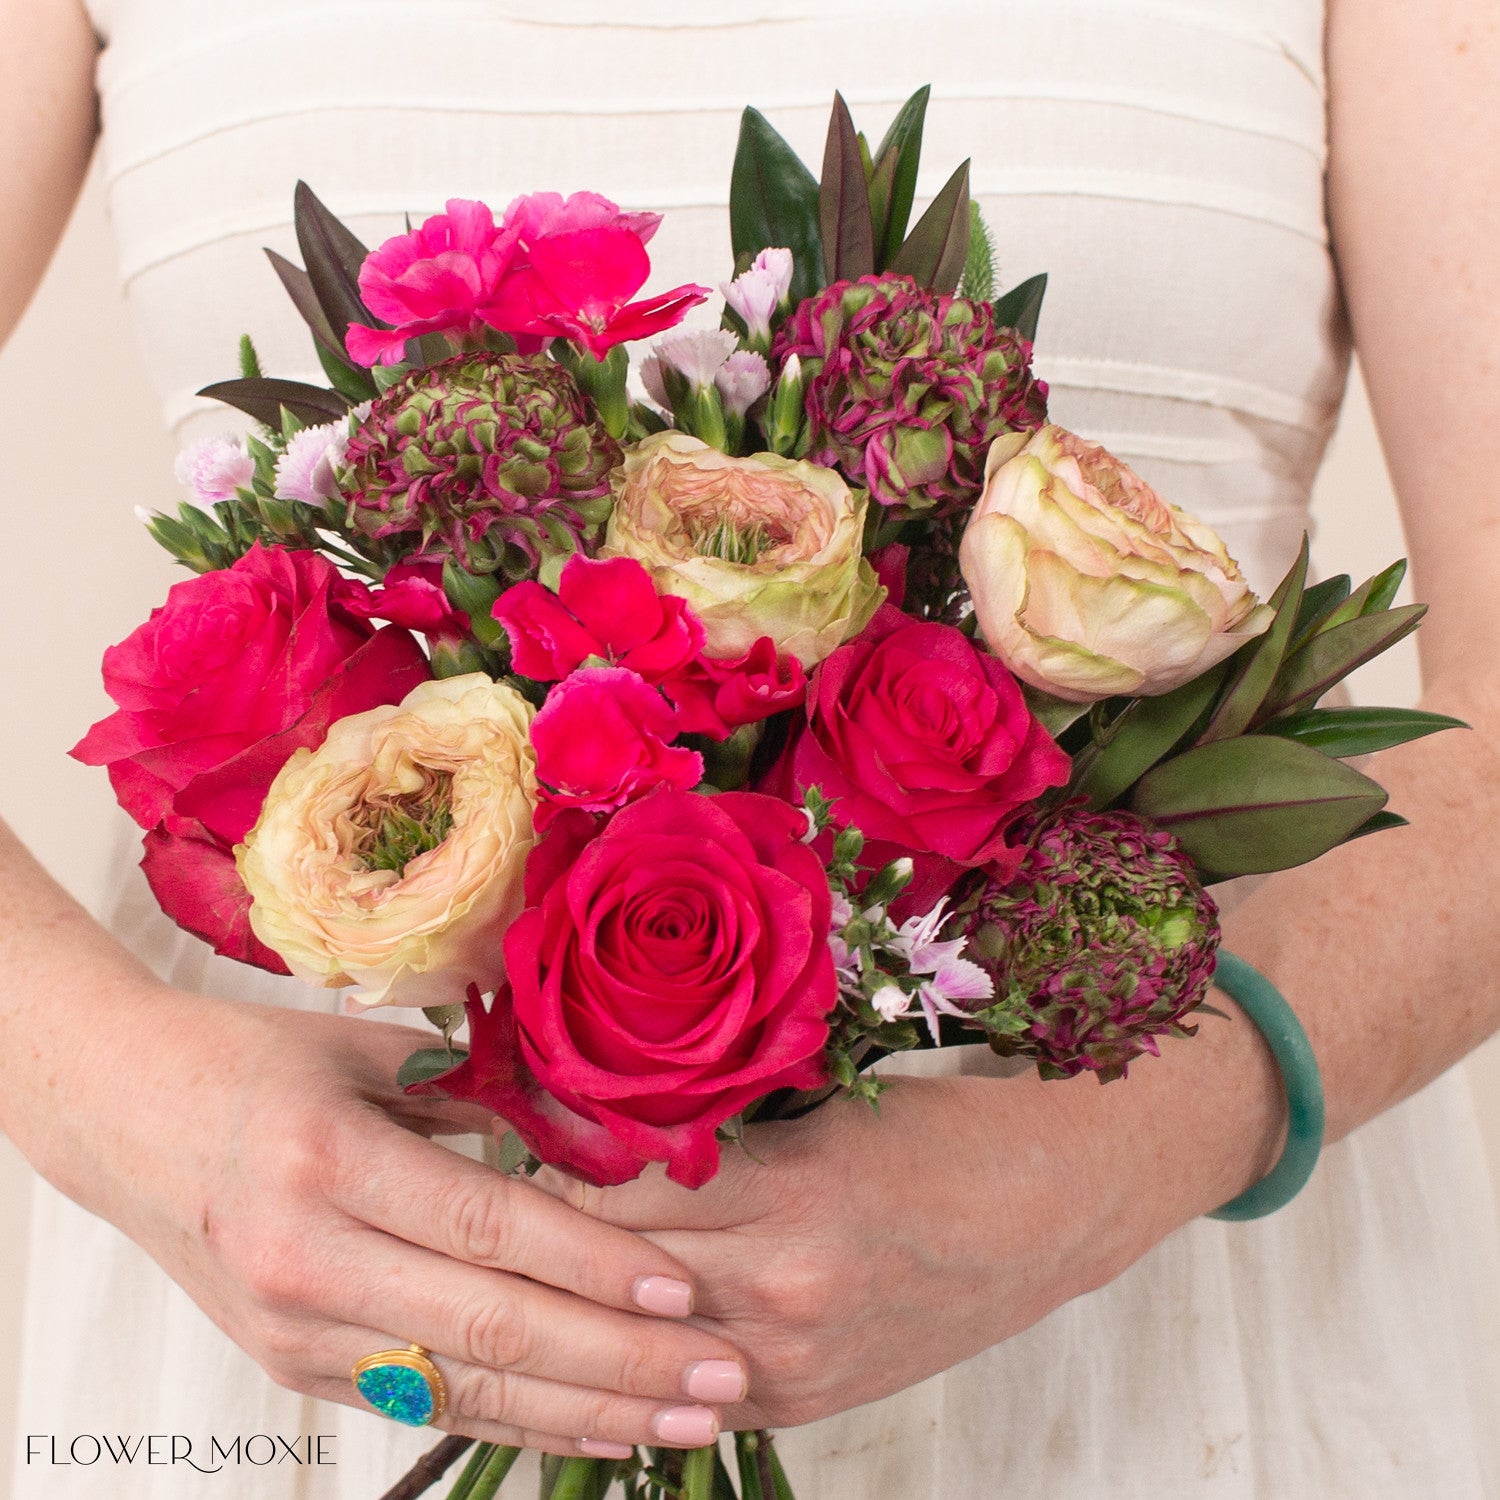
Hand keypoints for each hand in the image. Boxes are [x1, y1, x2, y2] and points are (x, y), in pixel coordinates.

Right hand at [35, 981, 746, 1457]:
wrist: (126, 1117)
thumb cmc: (257, 1066)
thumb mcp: (368, 1053)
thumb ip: (486, 1093)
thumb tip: (613, 1128)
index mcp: (330, 1165)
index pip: (492, 1230)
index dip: (598, 1267)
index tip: (690, 1292)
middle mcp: (309, 1262)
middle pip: (493, 1329)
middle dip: (622, 1361)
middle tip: (722, 1376)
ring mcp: (298, 1332)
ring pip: (471, 1389)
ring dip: (591, 1410)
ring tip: (689, 1418)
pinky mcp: (298, 1368)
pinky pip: (429, 1405)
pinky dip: (522, 1420)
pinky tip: (599, 1427)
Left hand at [538, 1055, 1280, 1430]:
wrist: (1046, 1216)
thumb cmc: (936, 1135)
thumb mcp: (823, 1107)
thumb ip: (715, 1128)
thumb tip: (596, 1121)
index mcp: (791, 1191)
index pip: (616, 1189)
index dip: (550, 1160)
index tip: (506, 1132)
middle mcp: (784, 1289)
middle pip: (612, 1268)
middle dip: (547, 1232)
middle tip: (492, 1194)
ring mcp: (791, 1362)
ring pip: (634, 1338)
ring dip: (583, 1295)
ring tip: (535, 1253)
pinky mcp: (802, 1405)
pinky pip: (682, 1385)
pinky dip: (640, 1349)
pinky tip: (605, 1314)